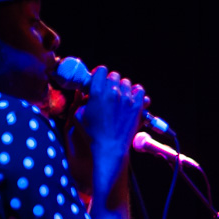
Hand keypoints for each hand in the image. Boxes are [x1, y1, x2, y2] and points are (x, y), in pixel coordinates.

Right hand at [76, 66, 145, 197]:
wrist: (110, 148)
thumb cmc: (92, 134)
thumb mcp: (78, 116)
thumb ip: (81, 101)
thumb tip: (85, 93)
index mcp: (97, 93)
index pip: (101, 70)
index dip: (99, 75)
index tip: (99, 81)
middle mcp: (113, 92)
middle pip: (114, 75)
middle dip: (110, 82)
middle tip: (109, 91)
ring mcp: (127, 99)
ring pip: (127, 82)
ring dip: (123, 88)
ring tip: (120, 97)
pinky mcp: (138, 106)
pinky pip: (140, 90)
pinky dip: (136, 93)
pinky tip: (131, 99)